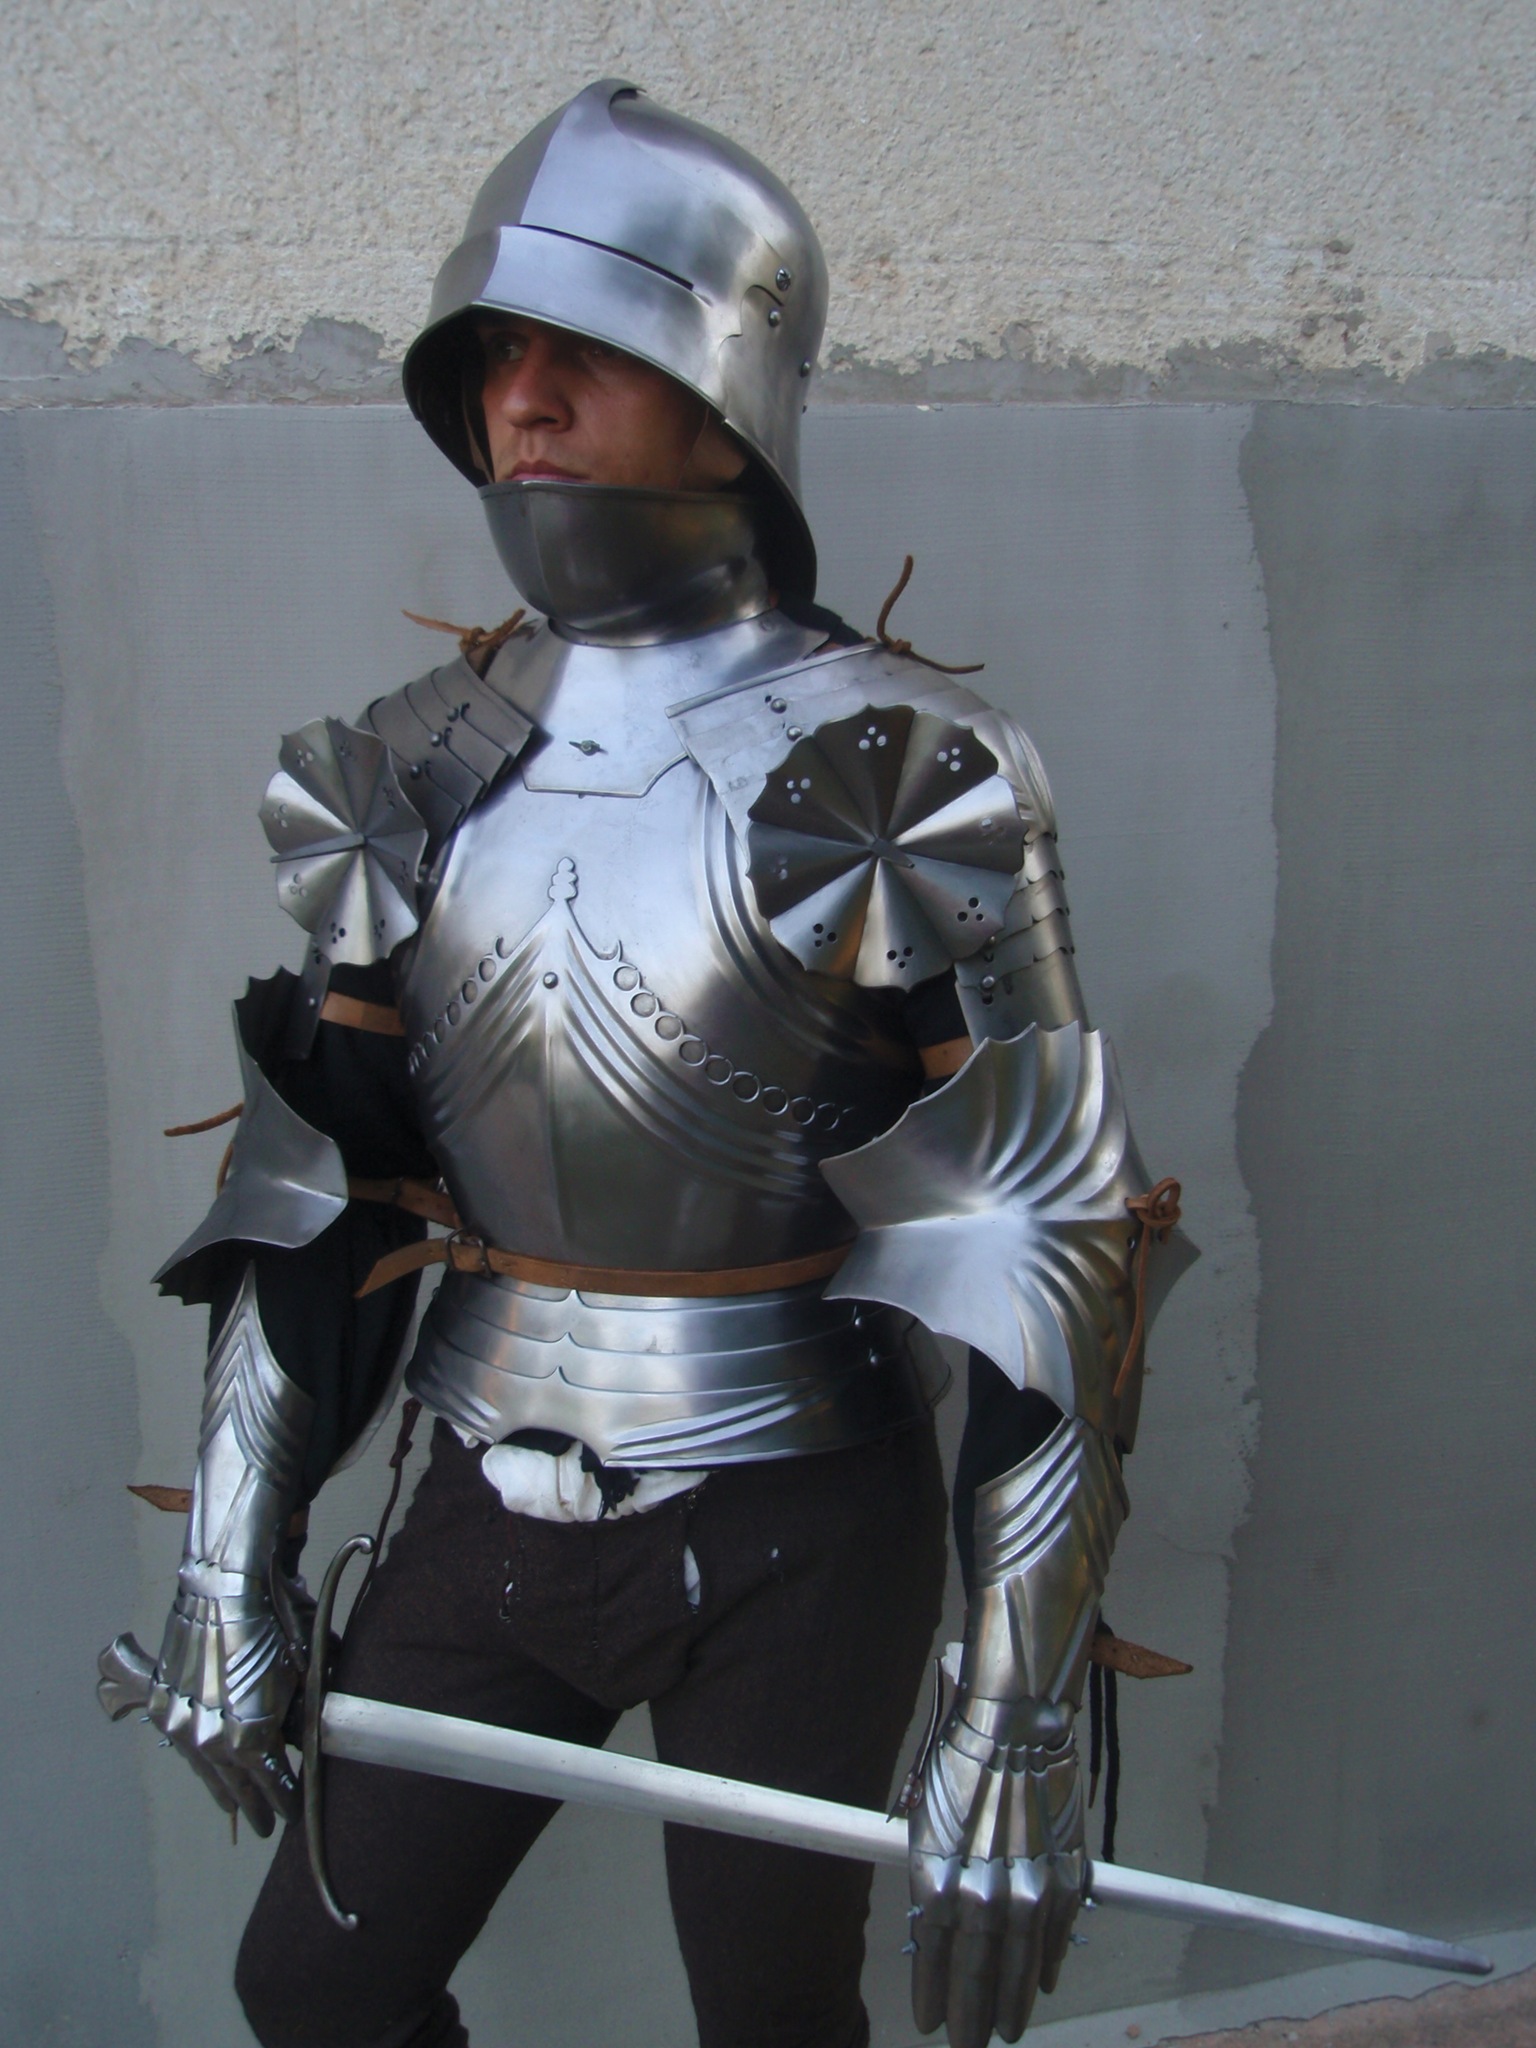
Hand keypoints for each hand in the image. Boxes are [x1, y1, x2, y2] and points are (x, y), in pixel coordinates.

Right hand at [147, 1565, 302, 1835]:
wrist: (225, 1591)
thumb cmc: (277, 1626)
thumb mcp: (304, 1675)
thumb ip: (302, 1713)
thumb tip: (312, 1730)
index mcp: (253, 1739)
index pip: (275, 1783)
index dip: (286, 1800)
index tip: (294, 1815)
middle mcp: (215, 1743)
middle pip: (239, 1786)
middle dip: (256, 1806)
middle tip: (267, 1826)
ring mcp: (186, 1729)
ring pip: (209, 1772)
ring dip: (225, 1791)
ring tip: (237, 1811)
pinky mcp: (165, 1710)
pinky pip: (186, 1747)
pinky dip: (201, 1762)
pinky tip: (209, 1774)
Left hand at [908, 1693, 1084, 2046]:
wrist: (1016, 1722)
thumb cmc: (960, 1760)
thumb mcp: (924, 1818)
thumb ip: (932, 1878)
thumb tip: (939, 1927)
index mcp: (939, 1879)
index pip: (935, 1958)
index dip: (934, 1995)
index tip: (931, 2023)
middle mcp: (984, 1894)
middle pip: (979, 1974)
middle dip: (972, 2016)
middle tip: (969, 2045)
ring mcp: (1029, 1889)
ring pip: (1021, 1967)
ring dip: (1012, 2003)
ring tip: (1006, 2030)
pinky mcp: (1065, 1876)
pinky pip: (1056, 1934)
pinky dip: (1047, 1962)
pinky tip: (1039, 1983)